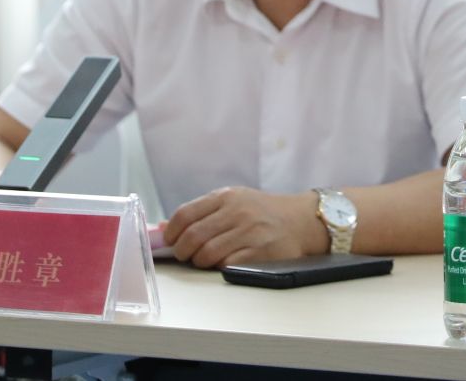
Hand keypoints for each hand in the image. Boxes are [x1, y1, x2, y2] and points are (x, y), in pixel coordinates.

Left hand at [163, 186, 326, 267]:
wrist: (302, 221)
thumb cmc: (262, 213)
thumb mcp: (233, 202)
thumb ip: (201, 213)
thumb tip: (164, 229)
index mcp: (226, 197)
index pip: (185, 214)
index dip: (172, 232)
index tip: (171, 241)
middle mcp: (237, 212)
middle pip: (192, 237)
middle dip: (183, 251)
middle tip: (186, 255)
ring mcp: (249, 232)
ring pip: (206, 254)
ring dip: (200, 262)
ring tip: (205, 260)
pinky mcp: (260, 253)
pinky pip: (226, 266)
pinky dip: (219, 268)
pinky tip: (225, 263)